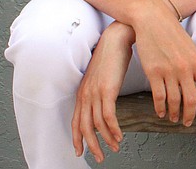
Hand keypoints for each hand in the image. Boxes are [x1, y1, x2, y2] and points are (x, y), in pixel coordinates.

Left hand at [72, 22, 133, 162]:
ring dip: (106, 140)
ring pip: (96, 125)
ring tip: (114, 148)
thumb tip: (106, 99)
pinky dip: (113, 129)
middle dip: (91, 145)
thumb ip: (101, 88)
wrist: (117, 38)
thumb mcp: (103, 74)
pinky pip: (108, 117)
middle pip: (83, 127)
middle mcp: (85, 94)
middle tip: (100, 156)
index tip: (81, 151)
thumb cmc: (113, 54)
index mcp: (83, 92)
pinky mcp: (107, 90)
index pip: (76, 121)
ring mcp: (95, 92)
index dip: (78, 138)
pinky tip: (119, 136)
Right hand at [133, 0, 195, 125]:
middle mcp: (185, 68)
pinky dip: (160, 107)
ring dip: (174, 113)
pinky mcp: (153, 72)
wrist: (153, 19)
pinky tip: (161, 111)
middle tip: (186, 121)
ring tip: (173, 117)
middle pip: (191, 101)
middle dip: (189, 115)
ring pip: (174, 101)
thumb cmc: (171, 32)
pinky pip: (158, 96)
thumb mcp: (190, 48)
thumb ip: (195, 65)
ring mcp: (169, 71)